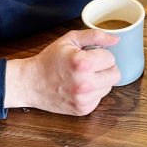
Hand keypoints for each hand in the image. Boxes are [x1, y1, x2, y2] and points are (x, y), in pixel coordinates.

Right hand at [3, 29, 119, 114]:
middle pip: (115, 75)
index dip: (100, 54)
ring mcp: (84, 99)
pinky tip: (79, 87)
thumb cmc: (49, 60)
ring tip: (83, 77)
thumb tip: (115, 40)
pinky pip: (99, 98)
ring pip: (108, 87)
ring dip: (100, 81)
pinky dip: (92, 92)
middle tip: (91, 66)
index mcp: (82, 64)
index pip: (111, 58)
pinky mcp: (82, 110)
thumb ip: (94, 36)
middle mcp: (85, 84)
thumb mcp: (69, 40)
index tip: (89, 55)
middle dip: (105, 68)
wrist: (31, 83)